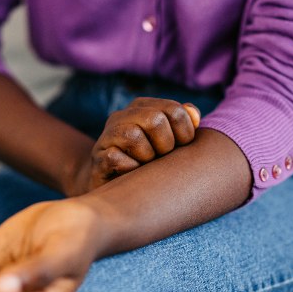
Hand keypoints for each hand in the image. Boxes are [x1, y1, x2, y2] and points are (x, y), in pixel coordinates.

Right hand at [70, 97, 200, 194]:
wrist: (110, 184)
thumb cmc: (146, 160)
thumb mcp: (167, 139)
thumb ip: (182, 122)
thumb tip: (194, 116)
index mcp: (141, 107)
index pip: (175, 110)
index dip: (185, 133)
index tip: (180, 148)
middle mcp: (121, 116)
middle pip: (155, 120)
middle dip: (166, 145)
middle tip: (161, 158)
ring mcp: (107, 136)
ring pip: (134, 136)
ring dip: (147, 157)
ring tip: (145, 165)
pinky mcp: (98, 158)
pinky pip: (116, 159)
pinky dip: (130, 169)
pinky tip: (131, 173)